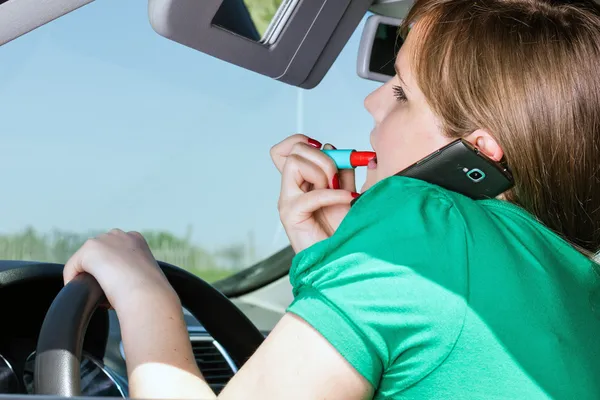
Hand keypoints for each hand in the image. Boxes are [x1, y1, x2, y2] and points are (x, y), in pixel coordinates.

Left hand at [63, 229, 177, 313]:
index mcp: (136, 240)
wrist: (147, 293)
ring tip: (95, 293)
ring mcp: (104, 240)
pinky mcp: (90, 250)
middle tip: (104, 291)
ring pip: (85, 260)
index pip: (114, 251)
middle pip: (98, 253)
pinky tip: (84, 293)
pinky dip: (74, 281)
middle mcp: (120, 235)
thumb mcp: (144, 276)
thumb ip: (131, 271)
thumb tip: (119, 284)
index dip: (113, 270)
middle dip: (98, 271)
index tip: (116, 286)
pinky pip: (72, 268)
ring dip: (88, 276)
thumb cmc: (150, 292)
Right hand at [271, 134, 357, 252]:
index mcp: (301, 183)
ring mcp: (287, 201)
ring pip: (294, 163)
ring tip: (337, 190)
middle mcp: (290, 190)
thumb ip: (342, 171)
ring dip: (323, 172)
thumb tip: (334, 148)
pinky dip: (334, 194)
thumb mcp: (347, 193)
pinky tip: (348, 200)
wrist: (341, 259)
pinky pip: (311, 193)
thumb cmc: (343, 232)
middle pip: (293, 151)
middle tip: (336, 178)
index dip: (301, 141)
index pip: (285, 149)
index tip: (325, 150)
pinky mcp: (290, 215)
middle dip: (322, 157)